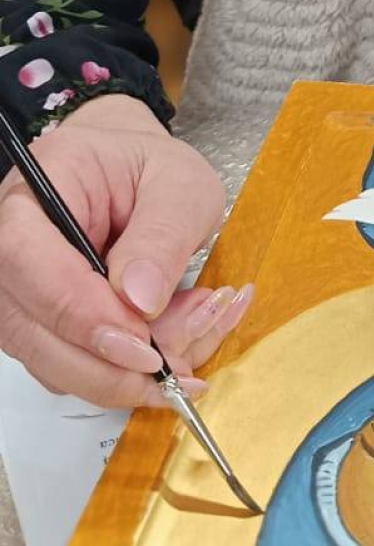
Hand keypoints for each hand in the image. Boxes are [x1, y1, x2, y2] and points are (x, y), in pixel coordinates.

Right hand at [0, 95, 251, 408]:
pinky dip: (119, 374)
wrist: (138, 178)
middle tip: (172, 367)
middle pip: (26, 324)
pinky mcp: (38, 323)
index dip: (79, 311)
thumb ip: (163, 237)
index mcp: (40, 183)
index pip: (26, 256)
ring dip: (118, 374)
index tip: (141, 343)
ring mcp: (19, 288)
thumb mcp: (182, 186)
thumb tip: (140, 300)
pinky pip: (69, 368)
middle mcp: (10, 239)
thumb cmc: (153, 171)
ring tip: (184, 341)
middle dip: (105, 364)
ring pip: (47, 358)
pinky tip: (168, 345)